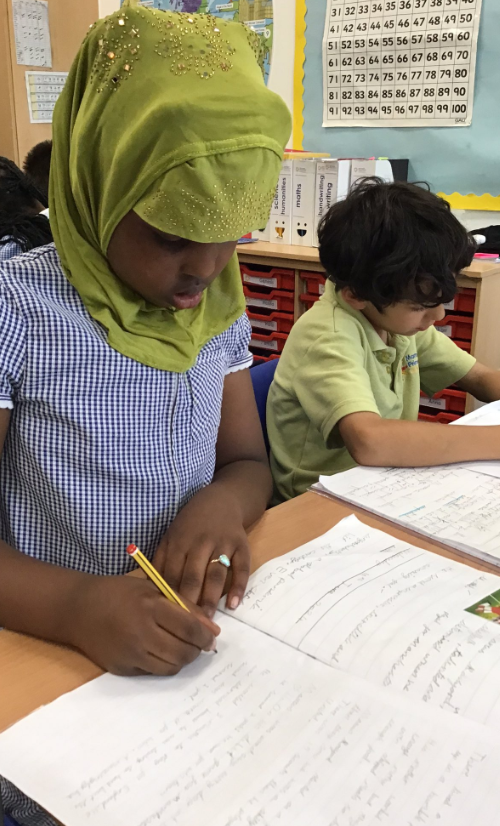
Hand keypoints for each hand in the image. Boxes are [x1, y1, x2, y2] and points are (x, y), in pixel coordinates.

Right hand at [69, 574, 219, 675]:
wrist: (78, 609)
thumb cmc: (118, 593)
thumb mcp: (152, 588)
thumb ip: (184, 606)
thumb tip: (212, 629)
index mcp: (150, 607)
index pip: (189, 628)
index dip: (206, 636)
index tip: (212, 638)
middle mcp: (141, 633)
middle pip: (183, 651)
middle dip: (197, 650)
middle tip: (198, 644)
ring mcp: (131, 654)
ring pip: (171, 667)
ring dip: (182, 659)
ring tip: (181, 647)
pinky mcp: (122, 668)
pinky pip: (153, 672)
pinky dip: (163, 664)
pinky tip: (160, 651)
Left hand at [154, 484, 250, 618]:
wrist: (221, 500)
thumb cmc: (190, 524)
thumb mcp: (171, 536)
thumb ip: (160, 561)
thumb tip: (147, 591)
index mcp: (179, 542)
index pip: (172, 574)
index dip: (170, 597)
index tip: (167, 619)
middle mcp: (200, 542)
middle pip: (193, 576)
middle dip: (190, 602)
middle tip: (187, 627)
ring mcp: (223, 543)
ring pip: (216, 574)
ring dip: (211, 598)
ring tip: (208, 621)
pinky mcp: (241, 544)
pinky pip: (241, 567)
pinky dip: (239, 586)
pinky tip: (234, 604)